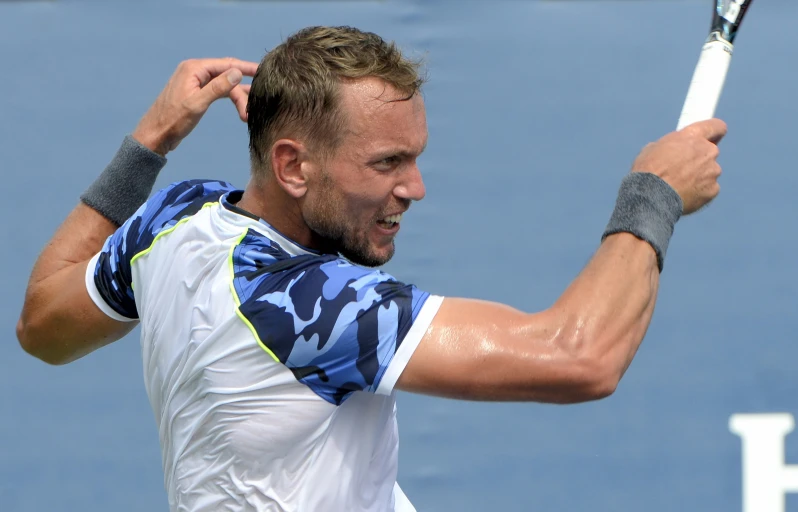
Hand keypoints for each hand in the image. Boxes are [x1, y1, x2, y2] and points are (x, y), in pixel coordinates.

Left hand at [132, 57, 257, 155]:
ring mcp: (196, 82)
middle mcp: (195, 71)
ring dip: (237, 98)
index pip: (225, 64)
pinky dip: (229, 99)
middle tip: (253, 108)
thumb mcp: (197, 104)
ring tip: (247, 114)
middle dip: (241, 91)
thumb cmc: (173, 120)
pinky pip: (218, 91)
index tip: (264, 71)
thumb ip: (217, 87)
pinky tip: (240, 109)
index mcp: (193, 69)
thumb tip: (237, 72)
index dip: (245, 67)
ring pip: (224, 85)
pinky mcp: (197, 93)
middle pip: (226, 75)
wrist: (155, 135)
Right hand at [631, 118, 727, 214]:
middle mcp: (707, 151)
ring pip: (709, 172)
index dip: (714, 132)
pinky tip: (682, 196)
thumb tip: (670, 151)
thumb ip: (670, 146)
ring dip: (698, 178)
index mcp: (692, 136)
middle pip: (709, 152)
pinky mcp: (713, 189)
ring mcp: (712, 171)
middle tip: (682, 169)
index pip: (716, 126)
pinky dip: (698, 193)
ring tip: (677, 187)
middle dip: (699, 159)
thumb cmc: (647, 172)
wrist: (651, 197)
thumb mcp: (653, 149)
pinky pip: (708, 190)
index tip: (712, 137)